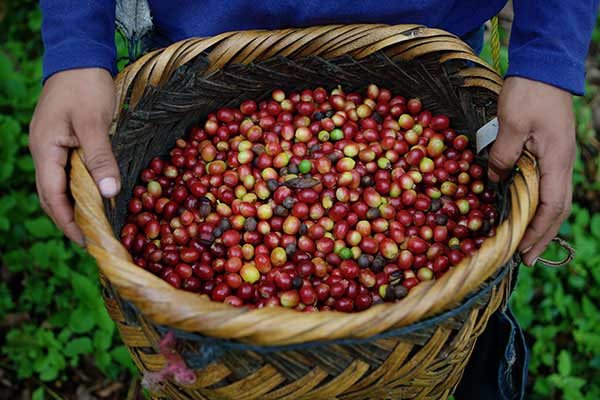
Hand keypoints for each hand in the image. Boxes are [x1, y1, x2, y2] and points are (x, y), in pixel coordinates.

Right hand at [29, 68, 119, 245]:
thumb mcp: (93, 122)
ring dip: (75, 206)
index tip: (86, 241)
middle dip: (70, 219)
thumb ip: (100, 157)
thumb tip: (108, 193)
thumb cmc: (85, 87)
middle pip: (53, 196)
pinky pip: (69, 172)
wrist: (80, 58)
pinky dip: (81, 188)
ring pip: (60, 185)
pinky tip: (97, 195)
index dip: (68, 221)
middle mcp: (45, 152)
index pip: (52, 196)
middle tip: (94, 240)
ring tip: (97, 224)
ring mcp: (53, 147)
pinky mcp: (64, 141)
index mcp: (45, 149)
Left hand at [488, 77, 574, 265]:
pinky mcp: (550, 152)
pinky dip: (537, 204)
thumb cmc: (529, 93)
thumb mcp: (511, 124)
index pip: (550, 206)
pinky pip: (546, 186)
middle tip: (527, 259)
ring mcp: (558, 158)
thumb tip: (495, 181)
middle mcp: (562, 164)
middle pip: (556, 208)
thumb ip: (503, 156)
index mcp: (556, 160)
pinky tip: (524, 211)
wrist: (544, 68)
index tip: (523, 251)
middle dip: (542, 235)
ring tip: (526, 243)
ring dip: (540, 223)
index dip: (537, 231)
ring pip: (553, 199)